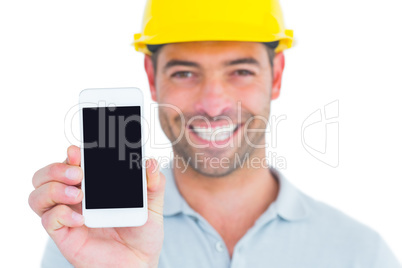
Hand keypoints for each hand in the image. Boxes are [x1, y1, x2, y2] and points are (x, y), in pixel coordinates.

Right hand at [28, 145, 164, 267]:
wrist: (140, 262)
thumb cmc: (142, 232)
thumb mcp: (153, 205)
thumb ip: (154, 183)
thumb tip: (151, 163)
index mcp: (93, 184)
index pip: (72, 162)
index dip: (71, 153)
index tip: (78, 150)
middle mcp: (75, 196)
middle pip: (46, 174)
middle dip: (56, 168)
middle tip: (78, 173)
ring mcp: (67, 215)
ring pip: (38, 195)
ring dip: (53, 189)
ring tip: (78, 194)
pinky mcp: (64, 235)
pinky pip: (48, 220)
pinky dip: (60, 214)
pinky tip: (80, 219)